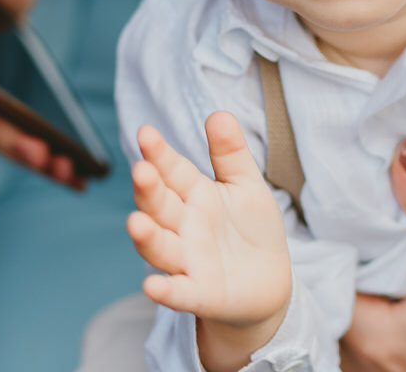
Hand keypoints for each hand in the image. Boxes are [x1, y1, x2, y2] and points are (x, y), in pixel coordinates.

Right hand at [128, 113, 290, 370]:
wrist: (270, 280)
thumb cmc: (252, 228)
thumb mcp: (246, 185)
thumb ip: (230, 153)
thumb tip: (218, 113)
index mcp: (194, 195)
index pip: (172, 171)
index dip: (159, 153)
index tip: (146, 132)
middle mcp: (184, 226)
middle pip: (160, 206)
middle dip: (149, 190)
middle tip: (142, 171)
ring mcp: (188, 260)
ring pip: (161, 247)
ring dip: (147, 237)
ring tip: (136, 223)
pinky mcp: (200, 293)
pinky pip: (179, 292)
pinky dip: (166, 291)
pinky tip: (152, 287)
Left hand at [340, 139, 405, 371]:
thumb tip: (404, 153)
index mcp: (369, 337)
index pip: (321, 269)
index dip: (327, 225)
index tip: (340, 186)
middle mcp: (363, 357)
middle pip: (337, 281)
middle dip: (350, 238)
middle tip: (362, 188)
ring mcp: (383, 363)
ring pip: (357, 296)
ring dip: (368, 261)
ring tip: (384, 216)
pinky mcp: (405, 360)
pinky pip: (377, 312)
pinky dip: (384, 283)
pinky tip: (405, 257)